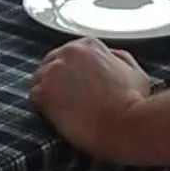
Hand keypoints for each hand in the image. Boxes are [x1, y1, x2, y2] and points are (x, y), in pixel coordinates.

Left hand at [29, 39, 151, 157]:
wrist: (125, 125)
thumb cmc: (133, 103)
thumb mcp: (135, 71)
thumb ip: (118, 58)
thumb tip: (109, 56)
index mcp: (89, 45)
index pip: (69, 54)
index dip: (73, 73)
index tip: (79, 87)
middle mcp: (68, 52)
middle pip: (51, 64)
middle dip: (58, 81)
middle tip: (70, 101)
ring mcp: (54, 71)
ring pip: (39, 79)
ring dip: (49, 94)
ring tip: (66, 111)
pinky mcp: (44, 92)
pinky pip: (34, 97)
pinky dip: (43, 108)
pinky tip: (58, 116)